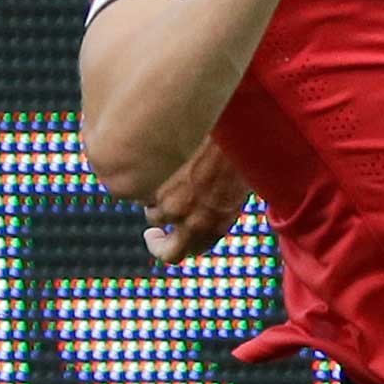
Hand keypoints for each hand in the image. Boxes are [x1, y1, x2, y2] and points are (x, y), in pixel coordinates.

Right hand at [141, 136, 253, 264]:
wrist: (231, 130)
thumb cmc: (240, 152)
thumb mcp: (235, 186)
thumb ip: (217, 206)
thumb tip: (202, 211)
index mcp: (220, 224)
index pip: (194, 251)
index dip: (183, 245)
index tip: (174, 237)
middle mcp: (196, 224)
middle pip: (168, 254)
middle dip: (158, 245)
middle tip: (154, 234)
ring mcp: (174, 208)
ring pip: (153, 216)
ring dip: (155, 203)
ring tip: (166, 180)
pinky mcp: (158, 189)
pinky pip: (144, 194)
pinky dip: (148, 184)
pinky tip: (159, 167)